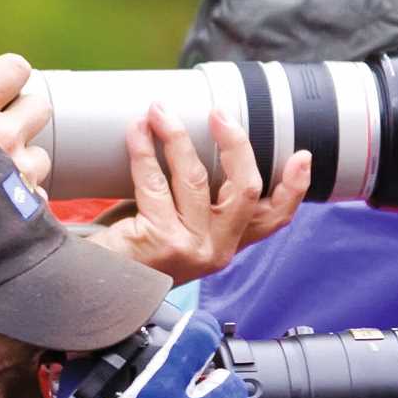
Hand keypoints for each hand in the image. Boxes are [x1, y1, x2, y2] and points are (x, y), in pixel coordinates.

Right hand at [0, 53, 52, 190]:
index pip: (15, 69)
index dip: (10, 76)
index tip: (0, 85)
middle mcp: (4, 138)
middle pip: (40, 107)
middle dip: (23, 115)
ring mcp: (19, 173)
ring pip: (41, 156)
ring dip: (23, 162)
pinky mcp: (26, 208)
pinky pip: (35, 198)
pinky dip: (20, 201)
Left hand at [94, 105, 310, 283]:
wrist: (95, 285)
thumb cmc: (133, 248)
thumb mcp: (176, 223)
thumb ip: (197, 197)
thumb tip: (198, 136)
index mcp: (227, 244)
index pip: (273, 219)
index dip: (294, 187)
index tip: (302, 155)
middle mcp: (216, 250)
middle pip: (247, 189)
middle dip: (235, 143)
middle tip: (218, 113)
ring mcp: (192, 249)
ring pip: (196, 178)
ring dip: (176, 136)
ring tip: (159, 112)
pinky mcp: (162, 242)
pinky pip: (155, 182)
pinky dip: (144, 150)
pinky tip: (137, 132)